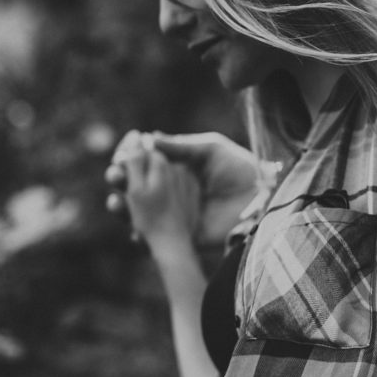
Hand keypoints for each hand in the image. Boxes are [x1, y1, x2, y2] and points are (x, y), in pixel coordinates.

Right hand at [106, 131, 258, 249]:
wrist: (263, 200)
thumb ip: (180, 146)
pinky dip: (141, 236)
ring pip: (140, 213)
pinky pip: (157, 238)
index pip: (144, 163)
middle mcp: (172, 191)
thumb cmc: (241, 168)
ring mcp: (176, 214)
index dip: (129, 159)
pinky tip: (133, 230)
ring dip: (122, 208)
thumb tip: (148, 138)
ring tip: (115, 203)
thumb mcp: (210, 149)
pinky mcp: (183, 234)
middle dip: (120, 181)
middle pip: (137, 187)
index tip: (119, 156)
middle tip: (114, 176)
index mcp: (177, 168)